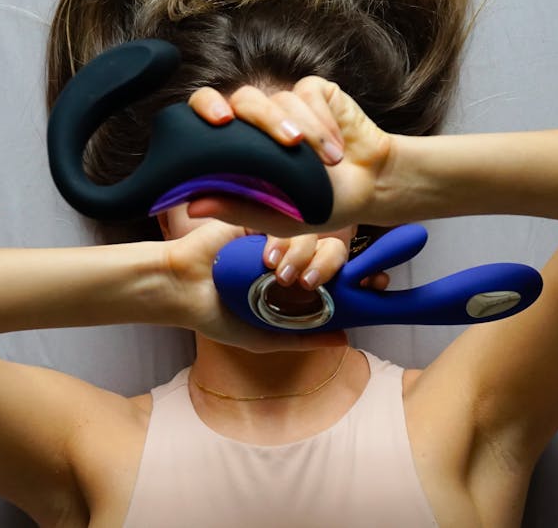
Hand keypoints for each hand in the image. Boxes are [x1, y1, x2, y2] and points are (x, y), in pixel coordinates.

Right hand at [160, 219, 349, 352]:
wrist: (181, 288)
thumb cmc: (217, 315)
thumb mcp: (261, 336)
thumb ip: (301, 337)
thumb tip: (345, 340)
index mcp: (298, 284)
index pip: (340, 275)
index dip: (361, 276)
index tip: (376, 283)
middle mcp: (293, 257)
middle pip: (335, 250)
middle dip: (336, 264)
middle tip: (322, 281)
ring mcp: (277, 236)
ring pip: (313, 234)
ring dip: (303, 255)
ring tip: (280, 276)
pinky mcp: (259, 217)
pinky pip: (285, 220)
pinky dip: (282, 239)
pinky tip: (266, 258)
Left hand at [186, 76, 395, 235]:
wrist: (369, 189)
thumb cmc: (318, 204)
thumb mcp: (276, 216)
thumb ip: (236, 209)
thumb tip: (191, 205)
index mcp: (238, 145)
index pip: (206, 112)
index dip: (206, 108)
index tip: (220, 121)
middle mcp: (257, 121)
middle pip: (244, 99)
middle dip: (265, 118)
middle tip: (287, 141)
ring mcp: (285, 103)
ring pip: (281, 101)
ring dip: (307, 133)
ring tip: (328, 165)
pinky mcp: (314, 92)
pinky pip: (309, 95)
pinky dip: (323, 124)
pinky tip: (336, 149)